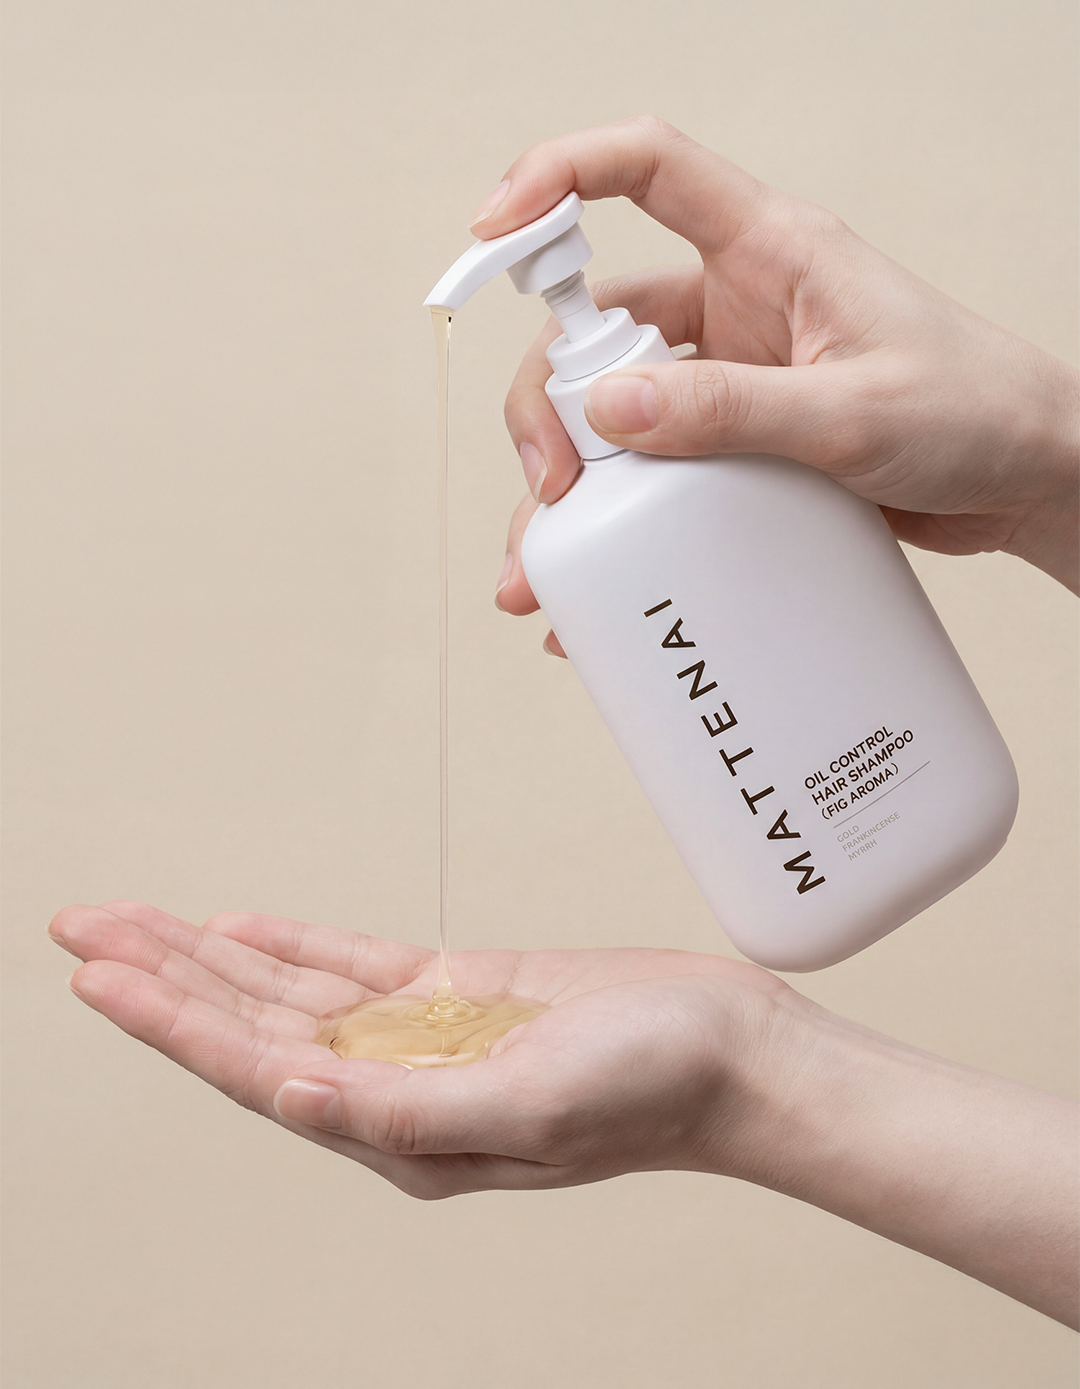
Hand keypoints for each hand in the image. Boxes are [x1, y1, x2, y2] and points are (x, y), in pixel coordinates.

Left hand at [49, 900, 782, 1192]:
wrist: (733, 1054)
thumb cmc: (653, 1090)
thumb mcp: (531, 1107)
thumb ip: (410, 1110)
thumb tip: (298, 1096)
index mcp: (402, 1133)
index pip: (257, 1068)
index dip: (171, 1020)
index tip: (100, 974)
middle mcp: (397, 1089)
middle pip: (252, 1024)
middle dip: (162, 976)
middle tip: (82, 927)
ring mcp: (427, 1040)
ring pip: (290, 990)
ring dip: (210, 954)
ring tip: (136, 920)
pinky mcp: (460, 994)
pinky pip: (355, 965)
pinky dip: (293, 944)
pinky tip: (244, 929)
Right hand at [481, 117, 1079, 630]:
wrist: (1035, 480)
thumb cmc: (977, 411)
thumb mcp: (853, 413)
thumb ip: (730, 409)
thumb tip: (607, 409)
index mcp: (769, 247)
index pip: (643, 166)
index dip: (556, 175)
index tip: (491, 230)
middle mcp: (738, 299)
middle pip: (597, 318)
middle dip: (552, 397)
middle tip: (554, 484)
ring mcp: (733, 372)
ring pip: (612, 403)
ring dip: (572, 472)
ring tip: (547, 564)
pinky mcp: (740, 439)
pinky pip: (654, 465)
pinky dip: (618, 516)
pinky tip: (594, 582)